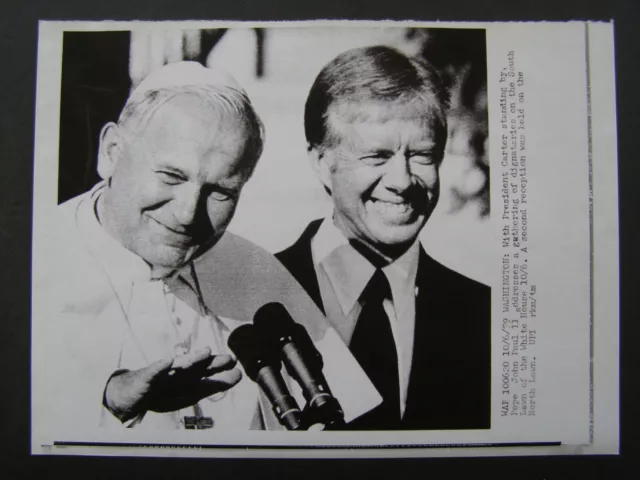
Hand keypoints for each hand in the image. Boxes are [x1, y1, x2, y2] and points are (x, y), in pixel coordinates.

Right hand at [103, 348, 241, 421]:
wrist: (129, 394)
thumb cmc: (161, 391)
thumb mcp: (187, 393)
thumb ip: (210, 384)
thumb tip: (236, 375)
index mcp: (188, 380)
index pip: (208, 376)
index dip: (222, 374)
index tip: (238, 371)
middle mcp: (177, 375)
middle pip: (198, 368)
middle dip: (212, 363)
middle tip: (229, 359)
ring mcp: (162, 375)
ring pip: (178, 366)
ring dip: (192, 359)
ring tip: (205, 352)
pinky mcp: (146, 378)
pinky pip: (153, 372)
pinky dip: (160, 366)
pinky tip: (167, 361)